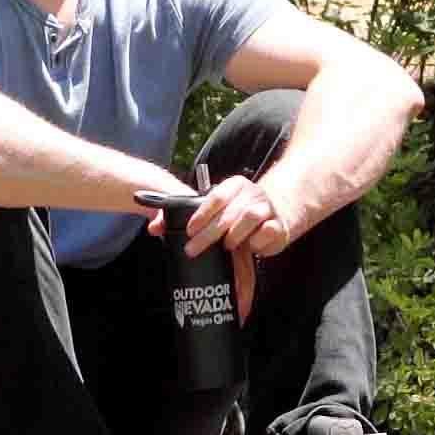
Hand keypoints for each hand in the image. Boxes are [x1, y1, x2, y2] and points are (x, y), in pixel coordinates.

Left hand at [182, 173, 297, 259]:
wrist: (276, 216)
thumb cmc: (238, 215)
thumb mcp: (217, 212)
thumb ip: (188, 219)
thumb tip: (154, 228)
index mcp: (235, 186)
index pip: (216, 196)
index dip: (201, 214)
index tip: (189, 230)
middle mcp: (252, 193)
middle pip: (229, 212)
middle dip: (209, 233)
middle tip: (193, 249)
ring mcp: (267, 208)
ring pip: (250, 217)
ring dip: (234, 235)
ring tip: (226, 246)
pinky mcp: (279, 225)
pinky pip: (268, 231)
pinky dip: (256, 242)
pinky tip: (250, 248)